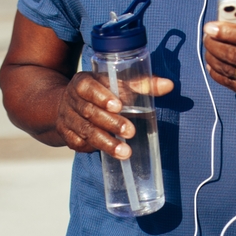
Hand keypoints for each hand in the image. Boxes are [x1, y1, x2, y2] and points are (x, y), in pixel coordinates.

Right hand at [55, 72, 173, 158]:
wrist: (66, 103)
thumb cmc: (102, 91)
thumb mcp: (117, 83)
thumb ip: (143, 84)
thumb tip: (168, 85)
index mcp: (82, 82)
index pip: (88, 87)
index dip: (102, 97)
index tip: (118, 105)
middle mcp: (72, 100)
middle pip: (89, 112)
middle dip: (111, 123)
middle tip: (130, 132)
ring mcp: (67, 119)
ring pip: (85, 132)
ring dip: (106, 143)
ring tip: (125, 152)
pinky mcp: (67, 137)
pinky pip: (80, 144)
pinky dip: (94, 148)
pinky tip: (109, 153)